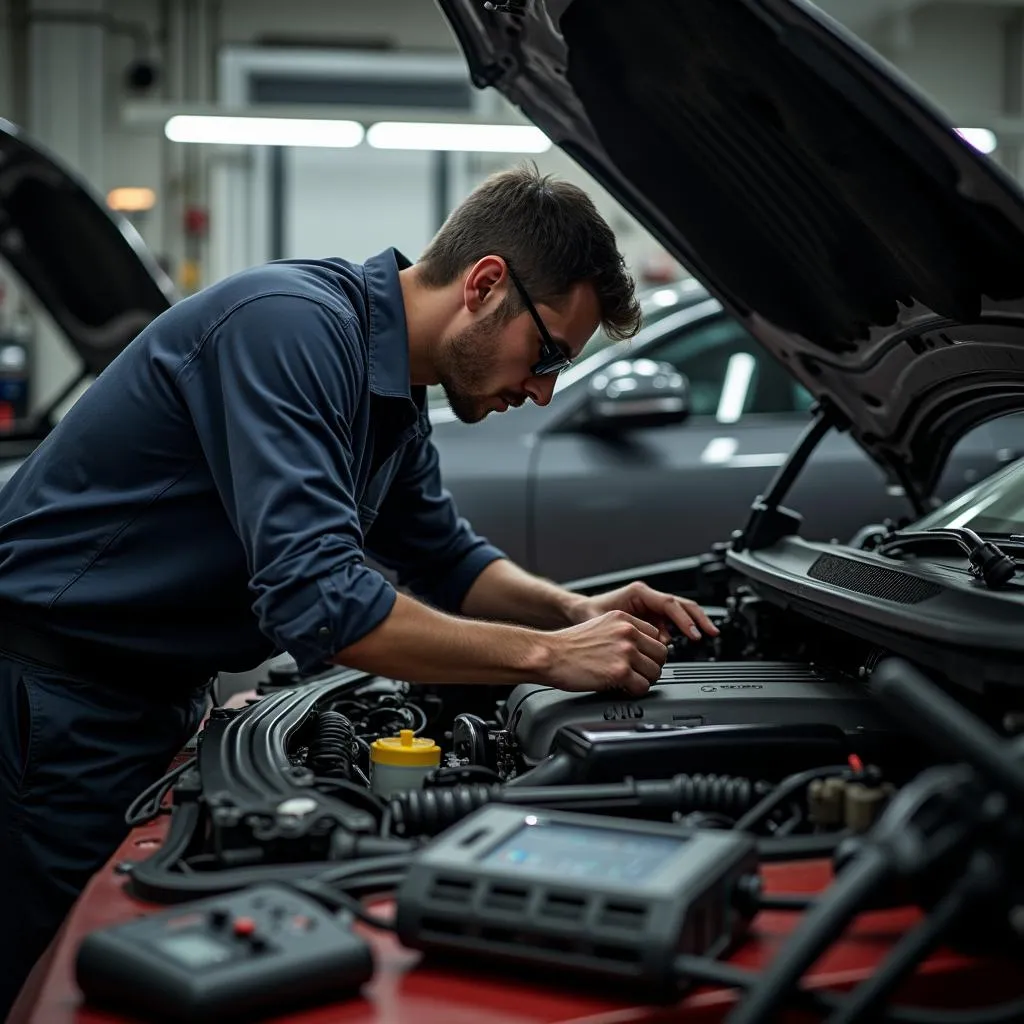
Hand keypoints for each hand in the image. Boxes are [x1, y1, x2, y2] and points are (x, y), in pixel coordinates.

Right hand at [543, 611, 667, 695]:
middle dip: (651, 666)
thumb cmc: (568, 645)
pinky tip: (622, 689)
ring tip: (628, 682)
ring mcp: (626, 651)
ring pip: (655, 672)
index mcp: (623, 618)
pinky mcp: (621, 671)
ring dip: (644, 681)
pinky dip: (634, 692)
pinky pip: (643, 687)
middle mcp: (627, 632)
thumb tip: (641, 649)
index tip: (642, 659)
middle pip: (661, 654)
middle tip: (637, 674)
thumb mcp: (600, 626)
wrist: (549, 654)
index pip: (656, 635)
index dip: (650, 651)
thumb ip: (622, 633)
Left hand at [572, 582, 719, 645]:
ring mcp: (650, 606)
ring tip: (701, 638)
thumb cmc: (588, 613)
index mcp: (639, 592)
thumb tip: (657, 641)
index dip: (684, 619)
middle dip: (698, 618)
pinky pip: (670, 622)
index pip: (669, 603)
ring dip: (691, 625)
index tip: (693, 633)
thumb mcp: (605, 620)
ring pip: (679, 613)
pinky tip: (677, 644)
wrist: (579, 612)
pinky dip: (678, 632)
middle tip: (711, 633)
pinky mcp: (650, 616)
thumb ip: (630, 629)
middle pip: (681, 605)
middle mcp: (647, 597)